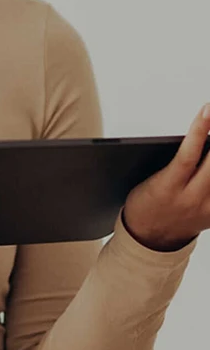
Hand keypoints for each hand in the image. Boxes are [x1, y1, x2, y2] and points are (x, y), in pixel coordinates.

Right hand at [122, 104, 209, 250]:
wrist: (150, 240)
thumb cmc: (145, 205)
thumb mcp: (152, 181)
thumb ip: (177, 163)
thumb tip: (200, 139)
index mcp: (168, 188)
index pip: (188, 154)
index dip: (200, 130)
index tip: (207, 109)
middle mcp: (191, 199)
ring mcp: (207, 209)